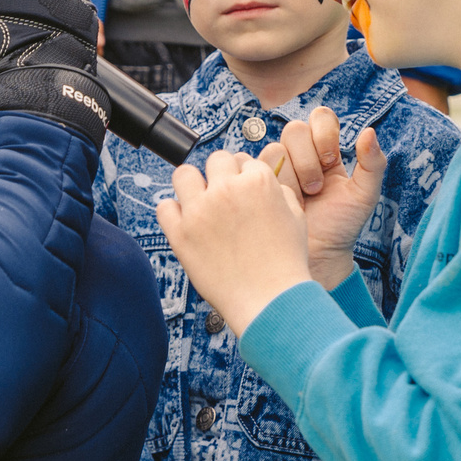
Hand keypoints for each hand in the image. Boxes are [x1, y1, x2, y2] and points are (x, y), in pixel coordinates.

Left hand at [156, 150, 310, 334]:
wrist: (270, 300)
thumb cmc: (285, 264)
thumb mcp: (296, 217)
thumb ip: (278, 191)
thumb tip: (260, 181)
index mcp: (258, 181)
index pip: (243, 160)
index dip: (243, 176)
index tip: (240, 190)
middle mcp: (227, 190)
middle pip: (215, 160)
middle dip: (220, 175)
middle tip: (222, 196)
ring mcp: (200, 210)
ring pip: (184, 174)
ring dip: (192, 185)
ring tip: (199, 203)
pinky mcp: (180, 233)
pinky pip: (164, 207)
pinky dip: (172, 213)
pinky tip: (185, 223)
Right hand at [265, 107, 385, 289]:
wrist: (316, 255)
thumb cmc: (342, 225)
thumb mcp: (364, 195)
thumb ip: (373, 163)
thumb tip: (368, 130)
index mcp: (325, 149)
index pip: (320, 117)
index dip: (323, 134)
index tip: (330, 161)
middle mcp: (299, 154)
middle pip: (294, 130)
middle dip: (307, 161)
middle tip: (316, 188)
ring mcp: (277, 167)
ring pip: (275, 149)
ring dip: (292, 179)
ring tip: (302, 202)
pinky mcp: (258, 182)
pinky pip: (257, 168)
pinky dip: (275, 188)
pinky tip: (285, 205)